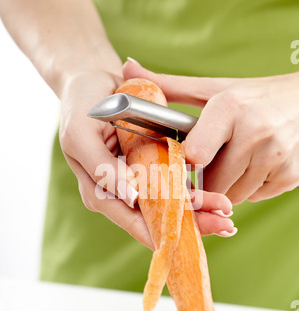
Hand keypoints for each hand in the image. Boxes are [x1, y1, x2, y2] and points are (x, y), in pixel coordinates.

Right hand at [59, 68, 235, 248]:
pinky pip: (173, 186)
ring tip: (227, 214)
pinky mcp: (148, 168)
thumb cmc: (82, 104)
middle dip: (193, 223)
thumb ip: (103, 169)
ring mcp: (135, 182)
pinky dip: (194, 192)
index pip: (136, 222)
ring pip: (169, 207)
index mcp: (99, 193)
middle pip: (158, 219)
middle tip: (226, 224)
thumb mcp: (81, 135)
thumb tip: (132, 199)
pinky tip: (217, 201)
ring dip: (199, 211)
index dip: (167, 229)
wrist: (90, 81)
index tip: (200, 227)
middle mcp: (118, 194)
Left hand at [123, 59, 298, 203]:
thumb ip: (168, 85)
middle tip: (212, 160)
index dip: (186, 162)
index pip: (195, 155)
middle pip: (212, 182)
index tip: (186, 159)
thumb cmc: (252, 96)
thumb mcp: (213, 89)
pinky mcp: (291, 176)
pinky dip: (248, 187)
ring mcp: (277, 157)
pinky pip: (253, 197)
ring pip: (232, 195)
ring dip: (227, 185)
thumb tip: (126, 66)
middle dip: (207, 177)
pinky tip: (254, 165)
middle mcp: (256, 133)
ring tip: (235, 159)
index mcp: (230, 108)